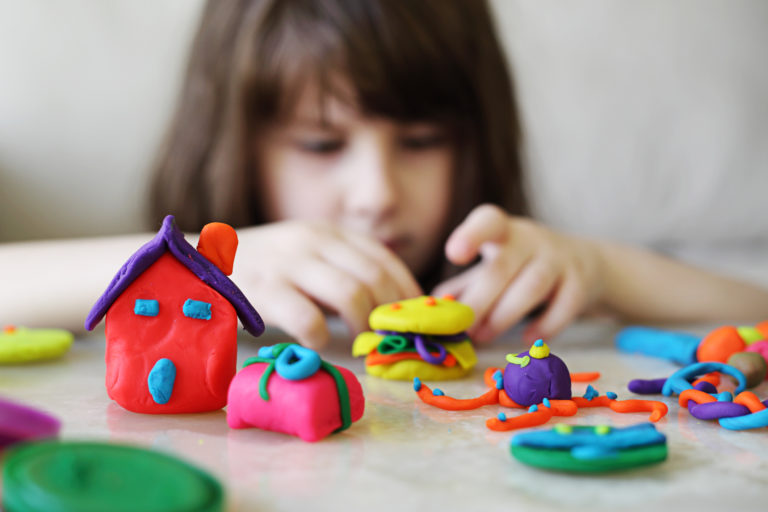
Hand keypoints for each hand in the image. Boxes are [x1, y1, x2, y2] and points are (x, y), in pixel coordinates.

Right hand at [233, 221, 421, 348]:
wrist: (199, 262)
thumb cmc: (263, 268)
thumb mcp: (305, 255)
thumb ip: (340, 270)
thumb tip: (387, 306)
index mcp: (328, 233)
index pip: (384, 259)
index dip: (406, 292)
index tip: (413, 319)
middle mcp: (314, 241)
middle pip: (374, 279)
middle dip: (389, 314)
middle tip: (388, 338)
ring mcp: (289, 263)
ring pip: (351, 295)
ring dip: (363, 326)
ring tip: (360, 343)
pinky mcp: (265, 289)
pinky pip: (308, 318)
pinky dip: (321, 337)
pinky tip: (317, 344)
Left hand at [432, 204, 602, 343]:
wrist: (587, 263)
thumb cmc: (524, 265)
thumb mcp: (495, 266)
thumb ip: (465, 285)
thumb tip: (430, 307)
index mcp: (503, 231)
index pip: (489, 221)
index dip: (471, 235)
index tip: (454, 254)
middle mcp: (531, 239)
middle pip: (503, 267)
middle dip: (479, 300)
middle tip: (461, 327)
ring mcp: (559, 258)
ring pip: (532, 285)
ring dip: (504, 315)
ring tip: (483, 336)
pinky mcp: (581, 282)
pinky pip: (564, 305)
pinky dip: (545, 325)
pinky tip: (526, 339)